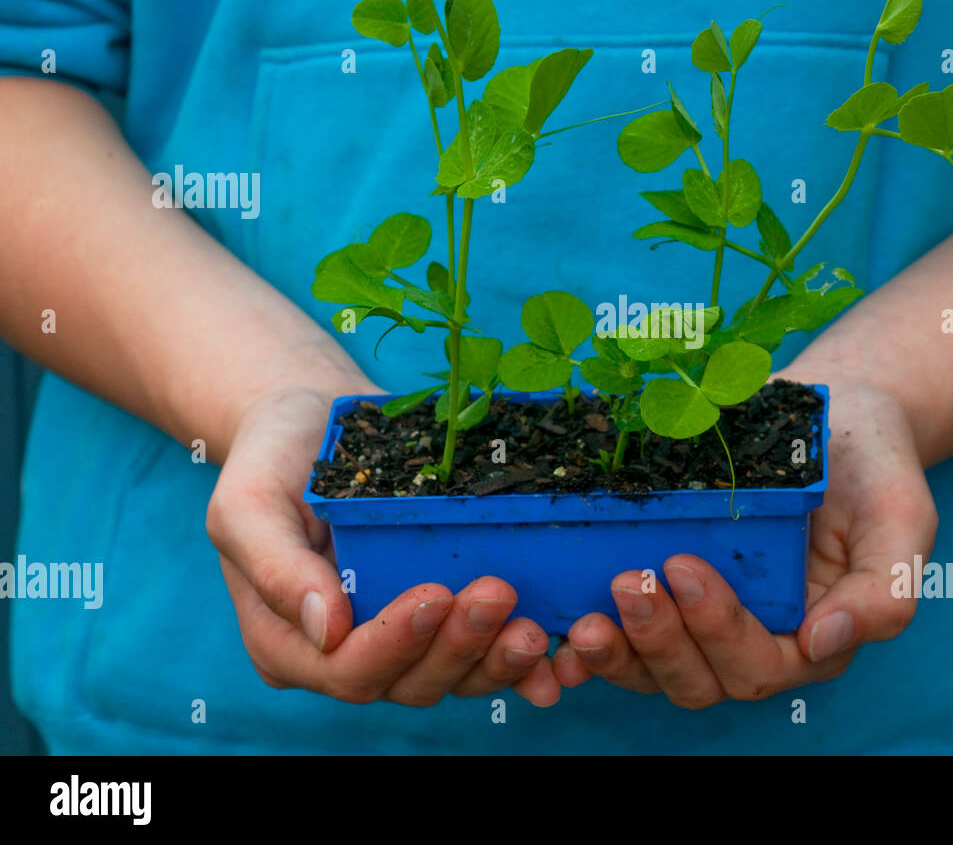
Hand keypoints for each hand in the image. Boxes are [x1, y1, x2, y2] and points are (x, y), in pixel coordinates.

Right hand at [206, 384, 560, 706]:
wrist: (316, 418)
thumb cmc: (274, 457)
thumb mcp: (248, 499)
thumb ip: (274, 566)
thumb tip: (325, 628)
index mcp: (288, 641)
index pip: (347, 669)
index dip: (396, 642)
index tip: (435, 593)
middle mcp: (345, 652)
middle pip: (409, 681)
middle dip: (458, 646)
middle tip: (498, 592)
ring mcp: (400, 638)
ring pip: (454, 676)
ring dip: (496, 659)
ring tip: (534, 625)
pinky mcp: (442, 617)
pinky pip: (482, 653)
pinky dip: (519, 658)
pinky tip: (556, 646)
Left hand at [552, 371, 936, 707]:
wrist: (833, 416)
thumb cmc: (872, 466)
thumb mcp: (903, 520)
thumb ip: (886, 591)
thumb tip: (824, 643)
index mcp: (812, 637)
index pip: (759, 664)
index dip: (716, 628)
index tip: (682, 565)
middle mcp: (754, 639)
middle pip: (700, 680)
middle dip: (659, 641)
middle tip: (629, 582)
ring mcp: (705, 619)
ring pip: (655, 670)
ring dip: (620, 652)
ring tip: (586, 616)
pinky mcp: (668, 591)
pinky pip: (627, 635)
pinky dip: (593, 644)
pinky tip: (560, 626)